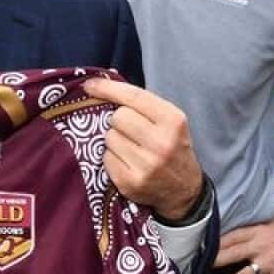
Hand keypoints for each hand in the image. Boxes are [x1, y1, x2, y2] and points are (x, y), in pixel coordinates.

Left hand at [83, 78, 202, 220]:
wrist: (184, 189)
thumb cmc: (172, 146)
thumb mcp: (169, 120)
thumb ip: (142, 104)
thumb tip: (100, 87)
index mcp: (173, 120)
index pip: (134, 97)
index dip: (108, 88)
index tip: (90, 85)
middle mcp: (161, 142)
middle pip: (117, 117)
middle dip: (118, 120)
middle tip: (130, 130)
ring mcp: (146, 165)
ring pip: (109, 137)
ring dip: (115, 140)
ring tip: (131, 148)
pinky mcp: (130, 182)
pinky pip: (106, 158)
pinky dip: (112, 158)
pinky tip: (127, 162)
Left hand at [210, 217, 273, 273]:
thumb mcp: (269, 222)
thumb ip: (251, 226)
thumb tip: (232, 227)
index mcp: (256, 231)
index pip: (229, 237)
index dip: (212, 245)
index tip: (197, 253)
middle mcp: (260, 245)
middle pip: (231, 255)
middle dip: (213, 265)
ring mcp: (270, 261)